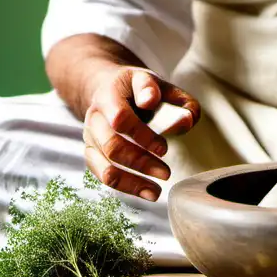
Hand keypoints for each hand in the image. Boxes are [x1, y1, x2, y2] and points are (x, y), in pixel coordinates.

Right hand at [82, 66, 200, 200]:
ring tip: (156, 192)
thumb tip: (186, 121)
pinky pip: (102, 174)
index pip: (120, 118)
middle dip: (140, 162)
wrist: (109, 87)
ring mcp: (90, 135)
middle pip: (112, 145)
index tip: (164, 148)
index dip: (142, 136)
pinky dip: (123, 187)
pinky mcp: (91, 151)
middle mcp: (95, 114)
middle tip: (166, 173)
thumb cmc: (139, 88)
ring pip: (104, 165)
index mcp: (111, 93)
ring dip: (131, 181)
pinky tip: (144, 192)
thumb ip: (178, 100)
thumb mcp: (160, 84)